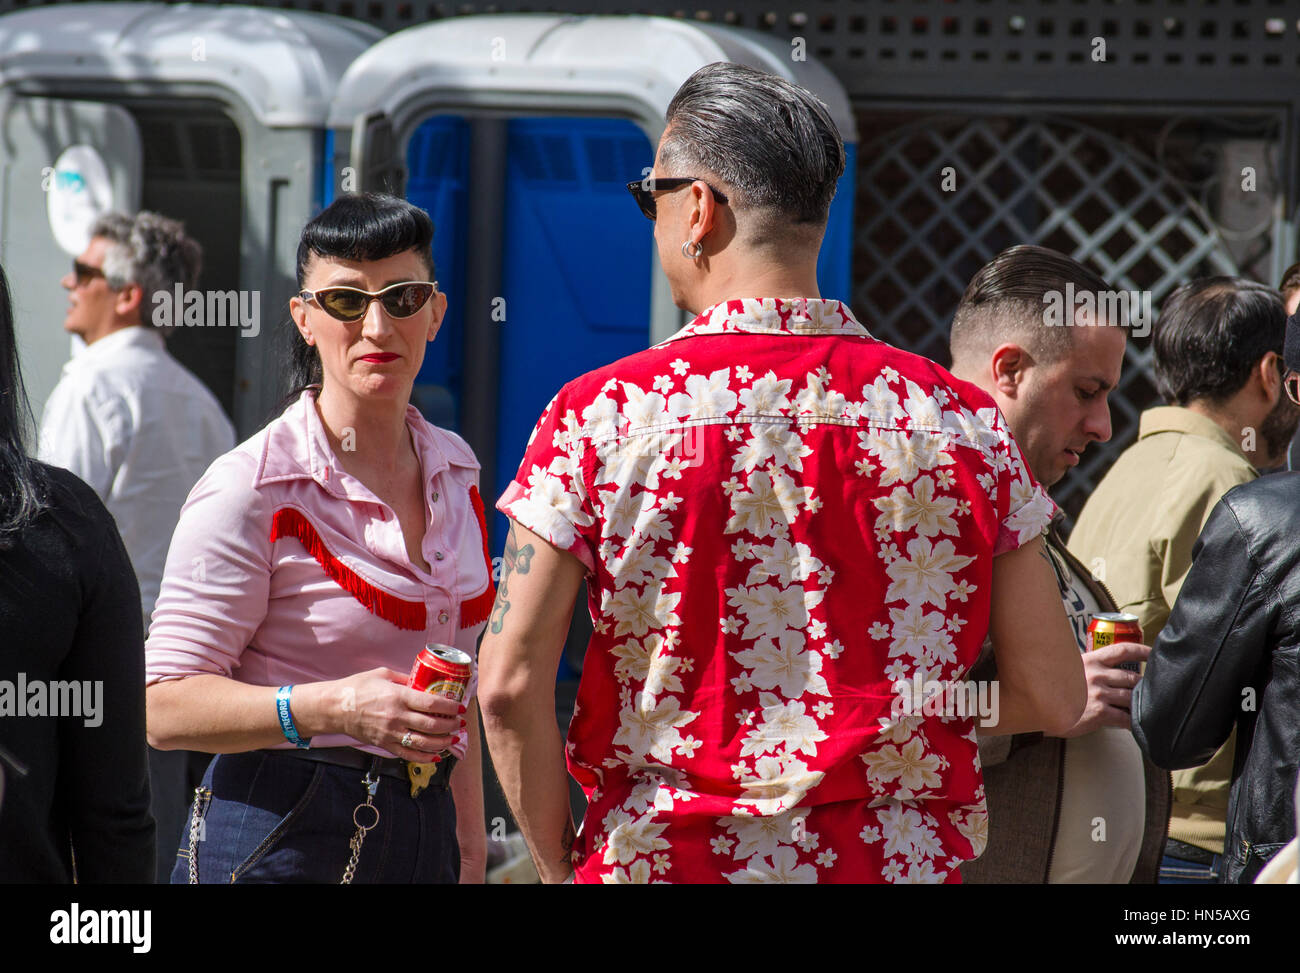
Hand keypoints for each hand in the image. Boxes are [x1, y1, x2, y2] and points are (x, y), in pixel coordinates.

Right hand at [310, 667, 465, 760]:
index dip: (450, 706)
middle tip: (461, 723)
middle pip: (432, 725)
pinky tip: (437, 754)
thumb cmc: (358, 687)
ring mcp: (391, 733)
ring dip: (443, 742)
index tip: (461, 707)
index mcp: (398, 696)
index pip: (431, 703)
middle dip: (451, 725)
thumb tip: (424, 681)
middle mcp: (397, 716)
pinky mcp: (385, 745)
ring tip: (454, 738)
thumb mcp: (384, 674)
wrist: (334, 708)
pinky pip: (409, 754)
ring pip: (424, 743)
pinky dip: (425, 757)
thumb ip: (405, 678)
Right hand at [1053, 641, 1149, 738]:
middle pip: (1132, 678)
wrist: (1041, 710)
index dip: (1142, 651)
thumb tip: (1110, 670)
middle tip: (1146, 693)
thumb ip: (1091, 668)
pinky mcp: (1100, 712)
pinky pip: (1125, 718)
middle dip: (1141, 687)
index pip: (1123, 650)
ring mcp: (1099, 693)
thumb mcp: (1071, 671)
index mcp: (1091, 660)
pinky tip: (1132, 725)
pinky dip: (1132, 722)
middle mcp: (1097, 674)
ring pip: (1131, 697)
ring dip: (1138, 705)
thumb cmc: (1056, 691)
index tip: (1153, 653)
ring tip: (1140, 710)